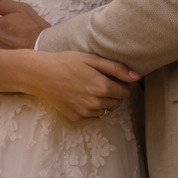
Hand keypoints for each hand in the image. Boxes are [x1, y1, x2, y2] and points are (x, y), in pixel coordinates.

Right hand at [23, 51, 139, 121]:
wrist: (40, 75)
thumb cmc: (66, 62)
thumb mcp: (92, 59)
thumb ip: (116, 68)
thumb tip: (136, 77)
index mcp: (102, 87)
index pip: (125, 92)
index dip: (124, 84)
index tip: (117, 77)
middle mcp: (96, 103)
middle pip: (118, 102)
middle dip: (115, 92)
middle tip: (103, 80)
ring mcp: (86, 112)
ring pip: (107, 110)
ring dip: (106, 101)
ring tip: (93, 88)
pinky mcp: (77, 117)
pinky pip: (94, 116)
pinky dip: (94, 108)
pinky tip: (84, 96)